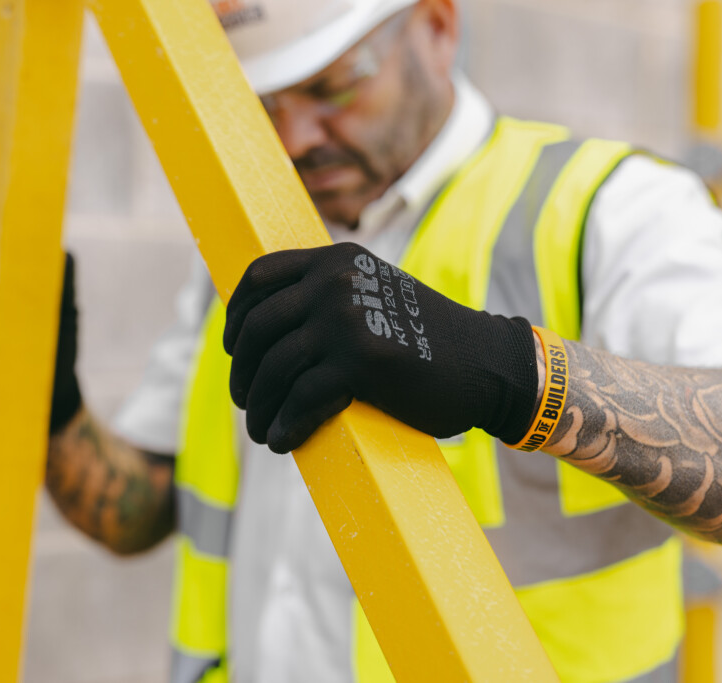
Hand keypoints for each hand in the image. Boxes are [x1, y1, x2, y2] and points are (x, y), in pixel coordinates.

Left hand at [223, 243, 538, 452]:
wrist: (488, 364)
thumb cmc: (426, 340)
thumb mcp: (374, 294)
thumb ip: (331, 295)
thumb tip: (265, 327)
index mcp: (337, 259)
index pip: (260, 277)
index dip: (235, 316)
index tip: (233, 349)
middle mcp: (336, 281)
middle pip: (257, 328)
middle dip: (242, 371)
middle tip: (244, 400)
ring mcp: (346, 319)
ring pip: (273, 368)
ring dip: (259, 406)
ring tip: (261, 430)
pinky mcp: (360, 362)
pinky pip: (300, 399)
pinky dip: (284, 426)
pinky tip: (283, 441)